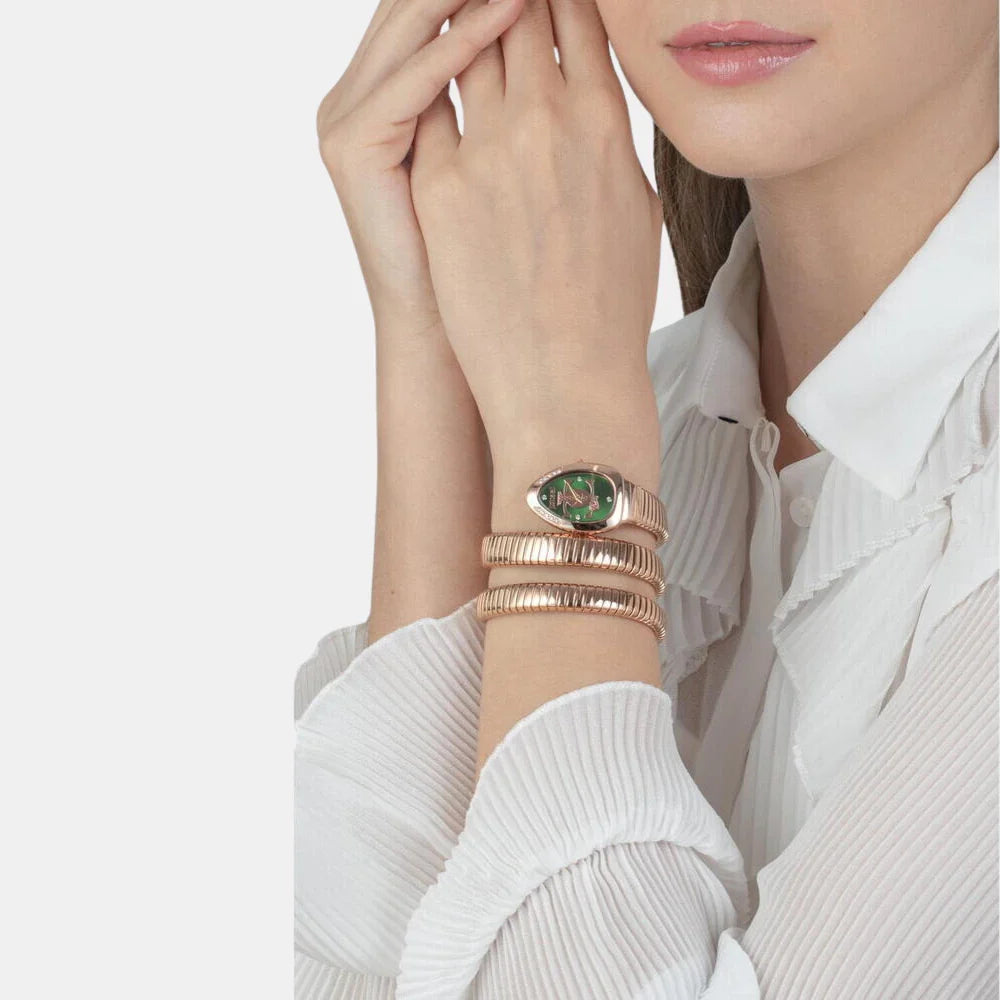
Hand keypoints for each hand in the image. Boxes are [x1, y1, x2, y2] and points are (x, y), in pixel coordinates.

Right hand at [316, 0, 524, 328]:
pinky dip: (460, 43)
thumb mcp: (499, 169)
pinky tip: (509, 10)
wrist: (454, 342)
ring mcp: (348, 119)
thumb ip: (507, 105)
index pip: (441, 6)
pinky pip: (414, 80)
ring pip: (410, 21)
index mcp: (396, 96)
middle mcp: (362, 96)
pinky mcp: (351, 149)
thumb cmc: (493, 269)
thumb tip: (564, 53)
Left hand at [407, 0, 662, 445]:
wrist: (563, 379)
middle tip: (495, 3)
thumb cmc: (607, 305)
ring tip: (456, 21)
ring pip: (463, 51)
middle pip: (514, 13)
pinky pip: (427, 112)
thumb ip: (608, 141)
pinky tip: (423, 88)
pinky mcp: (439, 185)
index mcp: (604, 122)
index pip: (577, 14)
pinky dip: (428, 93)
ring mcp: (486, 149)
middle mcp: (545, 119)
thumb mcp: (634, 208)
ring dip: (460, 30)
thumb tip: (590, 103)